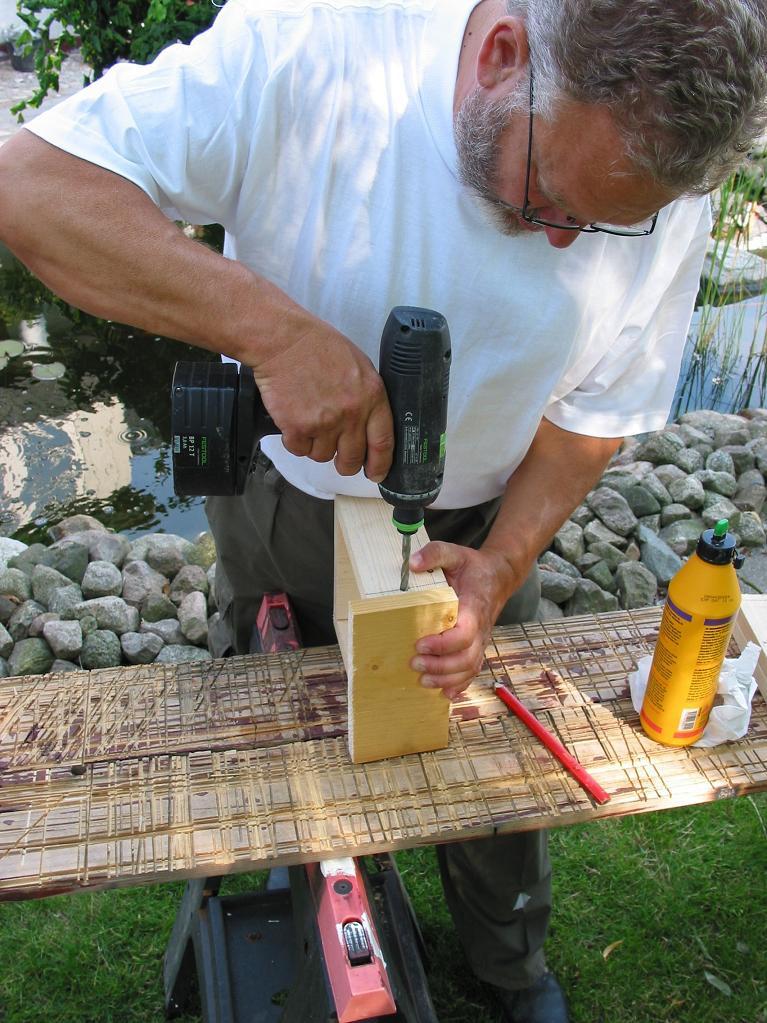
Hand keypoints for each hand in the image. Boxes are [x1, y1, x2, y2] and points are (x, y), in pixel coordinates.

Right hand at [251, 314, 393, 480]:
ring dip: (316, 445)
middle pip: (352, 459)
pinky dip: (295, 440)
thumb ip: (367, 397)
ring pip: (323, 456)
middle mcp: (351, 414)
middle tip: (339, 458)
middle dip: (345, 463)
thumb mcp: (358, 366)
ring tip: (309, 420)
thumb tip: (369, 426)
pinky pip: (299, 450)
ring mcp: (324, 423)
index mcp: (371, 397)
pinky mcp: (297, 428)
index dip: (380, 464)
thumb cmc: (317, 346)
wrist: (283, 340)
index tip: (376, 473)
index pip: (383, 442)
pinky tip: (293, 419)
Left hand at [408, 541, 520, 699]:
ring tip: (423, 681)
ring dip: (447, 679)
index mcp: (475, 607)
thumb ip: (435, 553)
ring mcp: (481, 640)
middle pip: (467, 657)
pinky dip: (460, 685)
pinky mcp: (477, 647)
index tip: (420, 644)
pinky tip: (444, 694)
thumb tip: (413, 563)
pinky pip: (472, 671)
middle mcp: (481, 629)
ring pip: (470, 668)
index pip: (465, 633)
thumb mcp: (455, 553)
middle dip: (441, 666)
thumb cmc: (473, 567)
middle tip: (415, 664)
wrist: (498, 576)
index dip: (444, 644)